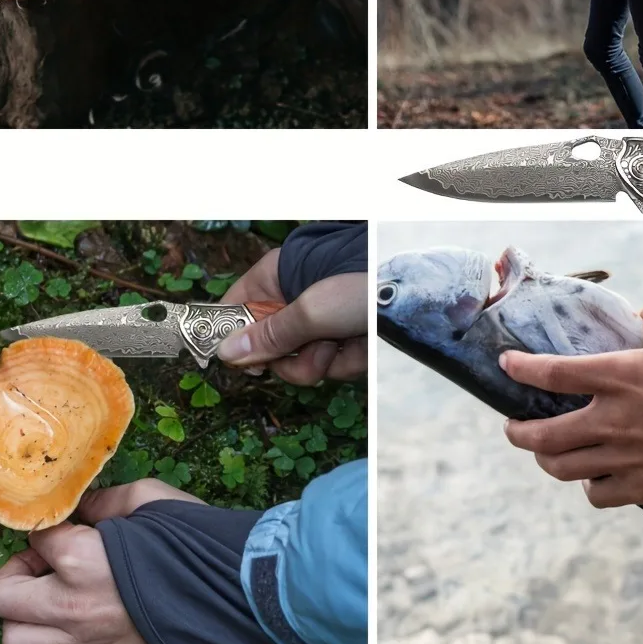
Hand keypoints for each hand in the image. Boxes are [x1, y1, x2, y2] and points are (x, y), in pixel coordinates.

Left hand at [0, 479, 203, 643]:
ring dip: (23, 616)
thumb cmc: (192, 538)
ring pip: (15, 643)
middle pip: (3, 598)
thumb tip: (81, 508)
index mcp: (81, 561)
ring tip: (51, 595)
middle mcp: (72, 608)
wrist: (232, 591)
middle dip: (16, 573)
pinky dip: (52, 637)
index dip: (50, 526)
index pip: (37, 538)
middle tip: (43, 561)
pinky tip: (77, 615)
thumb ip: (106, 500)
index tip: (67, 524)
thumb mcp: (151, 497)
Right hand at [220, 266, 366, 383]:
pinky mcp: (344, 340)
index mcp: (276, 278)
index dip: (234, 337)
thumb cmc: (360, 286)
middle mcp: (294, 300)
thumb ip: (269, 334)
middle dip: (292, 357)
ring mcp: (320, 322)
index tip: (237, 362)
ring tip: (342, 341)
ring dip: (322, 361)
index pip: (236, 308)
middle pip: (269, 347)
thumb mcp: (311, 310)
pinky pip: (330, 366)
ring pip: (301, 363)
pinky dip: (346, 362)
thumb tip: (225, 352)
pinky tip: (360, 346)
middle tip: (311, 347)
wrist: (417, 297)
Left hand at [502, 304, 642, 509]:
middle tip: (512, 427)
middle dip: (517, 432)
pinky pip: (596, 493)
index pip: (552, 373)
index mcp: (620, 378)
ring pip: (561, 467)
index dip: (521, 369)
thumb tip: (638, 313)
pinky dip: (587, 485)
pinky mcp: (640, 488)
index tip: (507, 365)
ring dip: (544, 458)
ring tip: (542, 450)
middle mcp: (613, 420)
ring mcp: (623, 458)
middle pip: (542, 434)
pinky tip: (591, 475)